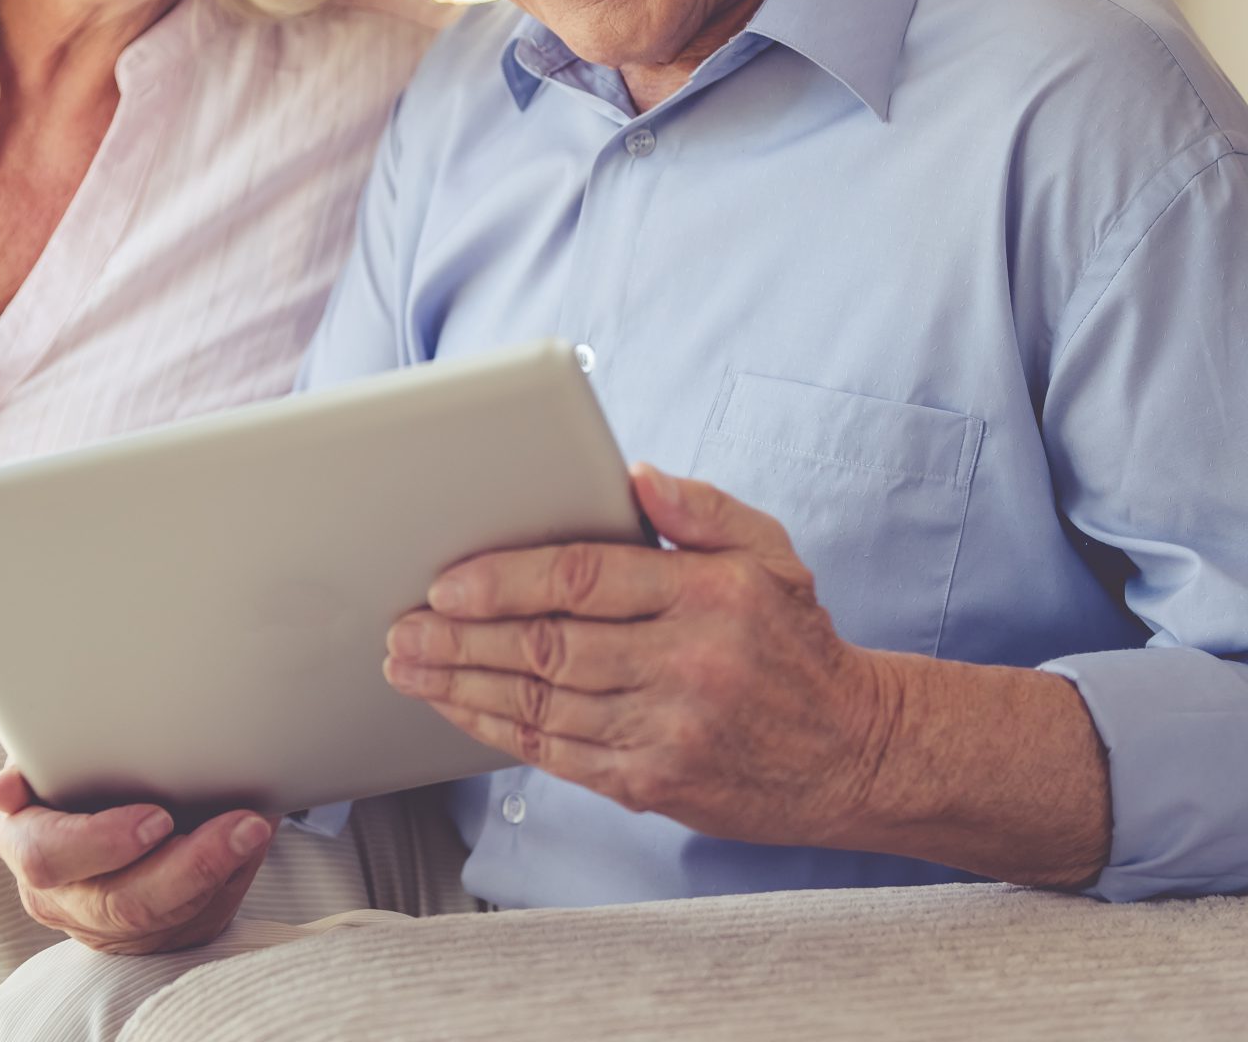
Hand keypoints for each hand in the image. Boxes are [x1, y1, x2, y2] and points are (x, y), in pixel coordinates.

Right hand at [0, 765, 278, 953]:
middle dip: (188, 867)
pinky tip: (253, 842)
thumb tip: (3, 791)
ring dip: (221, 872)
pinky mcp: (157, 933)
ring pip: (167, 921)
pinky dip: (231, 881)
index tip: (158, 819)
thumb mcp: (48, 744)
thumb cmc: (74, 756)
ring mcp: (110, 923)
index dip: (101, 842)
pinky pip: (197, 922)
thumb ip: (35, 757)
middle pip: (123, 904)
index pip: (50, 858)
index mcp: (27, 843)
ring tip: (258, 826)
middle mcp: (64, 896)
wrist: (105, 785)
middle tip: (239, 825)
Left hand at [382, 463, 889, 847]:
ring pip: (542, 705)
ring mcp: (668, 730)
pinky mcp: (653, 782)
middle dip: (461, 638)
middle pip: (550, 647)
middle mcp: (686, 663)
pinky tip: (458, 709)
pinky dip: (498, 730)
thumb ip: (700, 509)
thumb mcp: (769, 551)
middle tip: (403, 627)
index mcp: (708, 595)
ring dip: (462, 686)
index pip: (587, 579)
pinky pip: (558, 754)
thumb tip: (634, 474)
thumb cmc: (797, 640)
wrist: (854, 752)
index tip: (447, 581)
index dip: (506, 579)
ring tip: (408, 666)